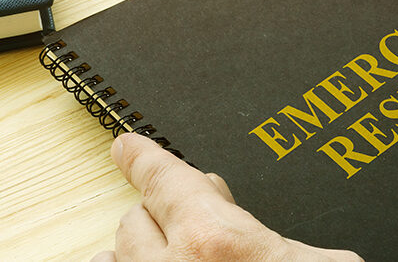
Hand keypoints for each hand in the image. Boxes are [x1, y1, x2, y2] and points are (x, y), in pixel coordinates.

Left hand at [91, 133, 361, 260]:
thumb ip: (281, 240)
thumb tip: (252, 229)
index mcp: (214, 242)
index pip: (163, 178)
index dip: (143, 157)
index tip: (127, 146)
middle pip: (136, 218)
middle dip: (161, 213)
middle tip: (186, 217)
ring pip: (116, 259)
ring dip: (136, 251)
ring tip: (157, 253)